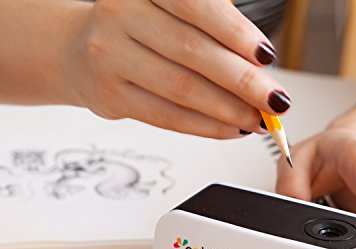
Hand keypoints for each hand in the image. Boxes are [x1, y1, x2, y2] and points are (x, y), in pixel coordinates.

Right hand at [64, 0, 291, 137]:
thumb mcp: (170, 11)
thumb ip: (212, 31)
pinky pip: (167, 117)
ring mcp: (110, 56)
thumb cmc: (138, 28)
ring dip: (227, 109)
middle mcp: (121, 14)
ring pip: (182, 89)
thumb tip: (259, 69)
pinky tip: (230, 129)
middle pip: (193, 52)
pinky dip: (205, 126)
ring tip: (256, 119)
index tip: (267, 57)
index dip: (236, 34)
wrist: (82, 50)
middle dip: (242, 81)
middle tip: (273, 100)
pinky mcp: (111, 96)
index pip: (196, 6)